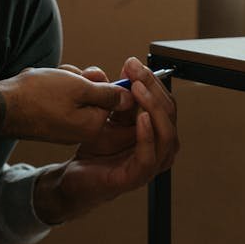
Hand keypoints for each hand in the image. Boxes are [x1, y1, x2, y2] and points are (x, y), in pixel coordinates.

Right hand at [0, 66, 134, 144]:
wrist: (1, 106)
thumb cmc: (38, 96)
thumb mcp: (79, 87)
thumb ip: (107, 93)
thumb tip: (129, 97)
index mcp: (93, 126)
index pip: (115, 100)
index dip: (104, 82)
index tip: (90, 76)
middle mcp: (82, 130)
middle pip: (97, 96)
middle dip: (85, 80)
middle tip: (71, 76)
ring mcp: (67, 126)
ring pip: (79, 93)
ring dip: (69, 80)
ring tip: (52, 80)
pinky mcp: (53, 121)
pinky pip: (64, 99)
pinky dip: (57, 87)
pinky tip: (43, 84)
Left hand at [34, 57, 178, 223]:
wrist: (75, 178)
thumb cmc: (96, 150)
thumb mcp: (109, 117)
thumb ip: (122, 98)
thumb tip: (130, 69)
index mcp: (156, 132)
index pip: (165, 102)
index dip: (152, 81)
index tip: (134, 65)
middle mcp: (160, 148)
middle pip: (169, 114)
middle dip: (153, 89)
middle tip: (135, 73)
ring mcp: (151, 165)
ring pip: (166, 135)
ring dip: (153, 108)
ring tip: (138, 90)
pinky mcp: (136, 178)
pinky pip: (149, 156)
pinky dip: (147, 136)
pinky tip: (140, 118)